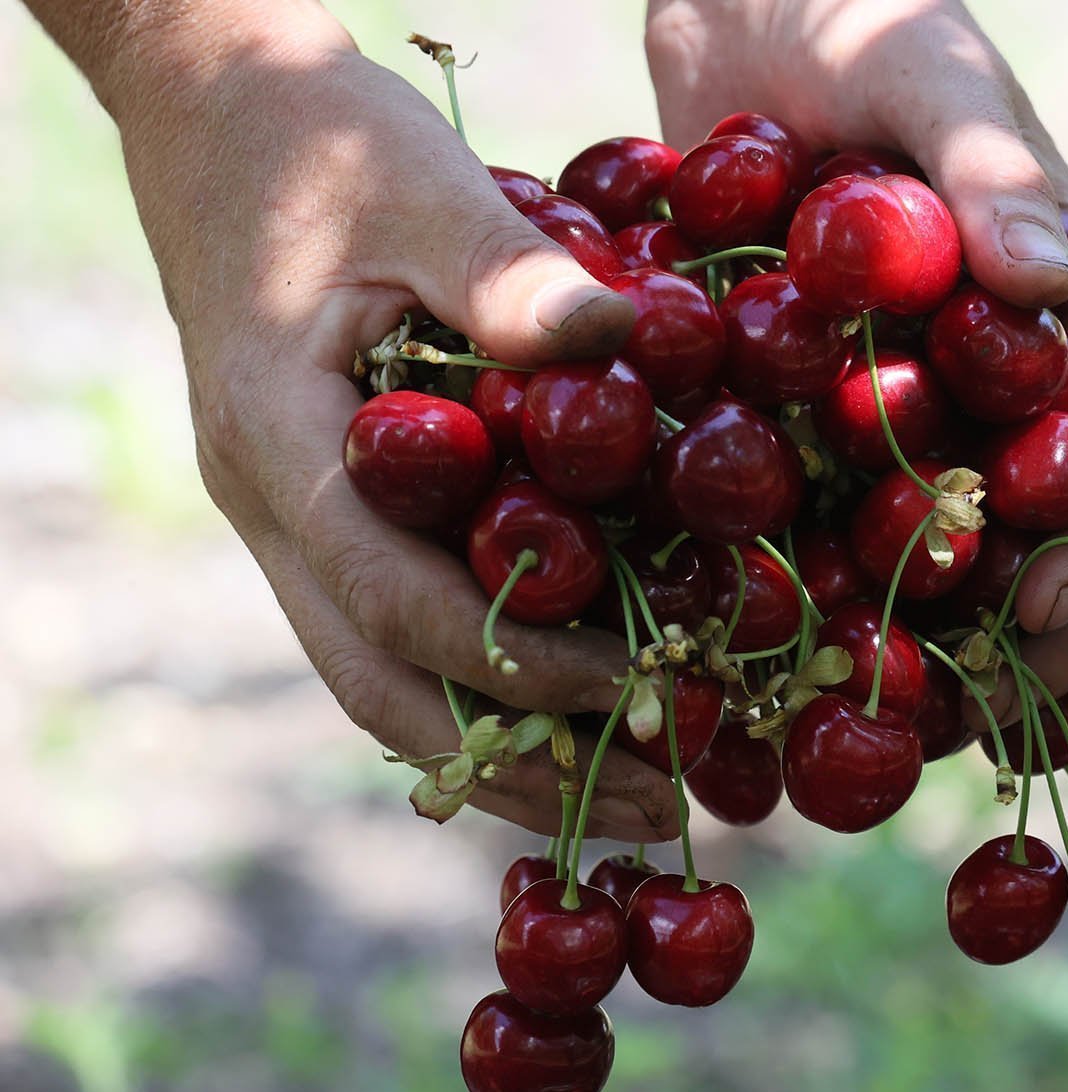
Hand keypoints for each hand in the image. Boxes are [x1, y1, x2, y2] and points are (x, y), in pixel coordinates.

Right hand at [101, 11, 673, 839]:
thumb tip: (622, 339)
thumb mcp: (417, 181)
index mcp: (278, 443)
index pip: (394, 601)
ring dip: (507, 745)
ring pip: (384, 677)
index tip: (636, 695)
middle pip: (381, 688)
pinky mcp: (333, 505)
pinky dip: (487, 677)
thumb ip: (506, 270)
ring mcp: (295, 516)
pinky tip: (580, 697)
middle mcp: (274, 506)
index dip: (519, 661)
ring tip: (634, 790)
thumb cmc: (320, 139)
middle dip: (518, 764)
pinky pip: (400, 623)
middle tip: (654, 809)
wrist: (219, 111)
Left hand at [646, 0, 1067, 720]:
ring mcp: (888, 420)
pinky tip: (736, 682)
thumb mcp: (926, 71)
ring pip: (920, 565)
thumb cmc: (856, 13)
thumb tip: (1063, 278)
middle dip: (1010, 643)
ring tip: (857, 743)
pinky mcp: (787, 429)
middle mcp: (988, 390)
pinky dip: (779, 606)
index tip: (1052, 605)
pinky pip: (798, 531)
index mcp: (1060, 320)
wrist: (729, 4)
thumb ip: (993, 168)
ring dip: (901, 660)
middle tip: (960, 724)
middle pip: (1029, 541)